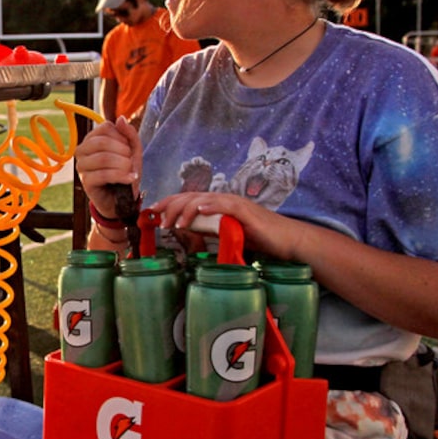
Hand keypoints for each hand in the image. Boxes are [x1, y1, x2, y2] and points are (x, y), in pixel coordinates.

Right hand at [75, 117, 141, 217]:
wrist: (122, 199)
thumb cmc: (125, 172)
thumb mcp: (133, 151)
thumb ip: (129, 134)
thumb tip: (120, 119)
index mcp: (91, 139)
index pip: (105, 128)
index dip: (122, 137)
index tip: (128, 149)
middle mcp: (82, 150)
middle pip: (103, 142)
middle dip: (123, 151)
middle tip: (130, 162)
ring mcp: (81, 166)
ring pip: (103, 158)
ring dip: (123, 165)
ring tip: (130, 171)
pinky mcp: (85, 181)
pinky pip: (104, 174)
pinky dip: (121, 176)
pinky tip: (129, 179)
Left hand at [150, 191, 307, 263]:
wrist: (286, 241)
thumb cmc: (258, 238)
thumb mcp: (226, 234)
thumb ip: (208, 230)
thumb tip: (188, 232)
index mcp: (216, 205)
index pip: (187, 199)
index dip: (168, 203)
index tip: (152, 212)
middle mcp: (223, 200)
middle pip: (190, 197)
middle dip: (170, 207)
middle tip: (158, 221)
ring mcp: (235, 204)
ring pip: (204, 200)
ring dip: (186, 210)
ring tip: (175, 223)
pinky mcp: (247, 212)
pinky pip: (227, 205)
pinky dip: (212, 206)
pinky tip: (201, 210)